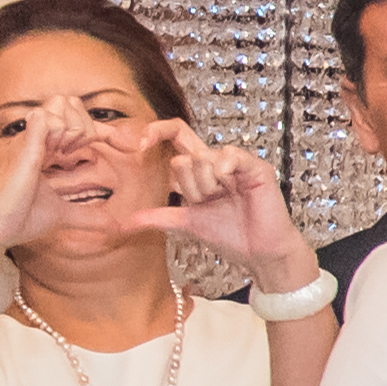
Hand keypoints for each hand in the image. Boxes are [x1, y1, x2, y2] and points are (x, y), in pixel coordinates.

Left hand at [135, 128, 323, 292]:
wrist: (258, 252)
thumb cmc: (231, 236)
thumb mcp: (188, 223)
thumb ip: (161, 216)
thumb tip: (128, 222)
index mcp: (201, 171)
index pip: (176, 137)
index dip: (156, 133)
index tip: (138, 146)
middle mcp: (217, 163)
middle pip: (185, 154)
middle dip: (187, 184)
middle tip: (203, 200)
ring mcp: (237, 164)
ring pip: (202, 158)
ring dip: (204, 185)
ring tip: (220, 199)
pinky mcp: (255, 168)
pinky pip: (229, 155)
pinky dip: (222, 170)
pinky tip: (227, 185)